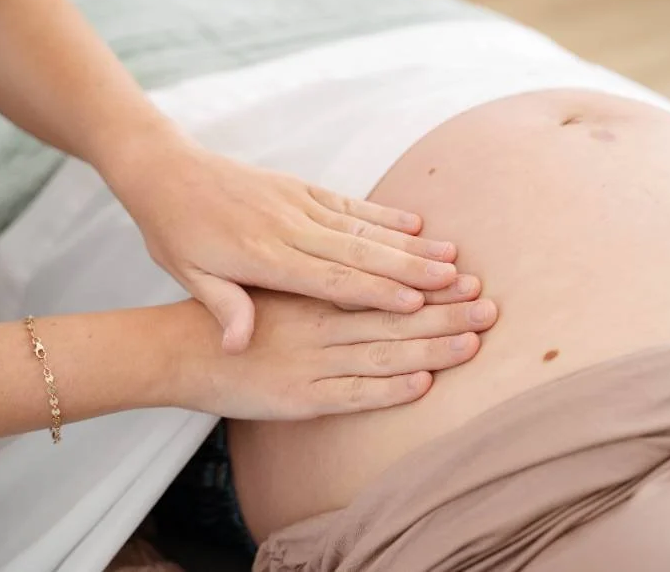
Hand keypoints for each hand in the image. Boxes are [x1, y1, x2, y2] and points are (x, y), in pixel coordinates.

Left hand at [102, 131, 460, 351]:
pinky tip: (414, 223)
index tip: (416, 304)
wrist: (165, 170)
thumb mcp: (187, 275)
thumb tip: (239, 345)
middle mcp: (288, 228)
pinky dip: (384, 214)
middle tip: (457, 282)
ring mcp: (298, 204)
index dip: (375, 292)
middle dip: (412, 269)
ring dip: (410, 243)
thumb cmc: (175, 231)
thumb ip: (222, 307)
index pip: (330, 279)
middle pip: (361, 253)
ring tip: (450, 256)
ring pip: (364, 227)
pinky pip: (350, 204)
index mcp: (262, 257)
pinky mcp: (300, 187)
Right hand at [186, 283, 497, 419]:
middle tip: (490, 304)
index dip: (426, 285)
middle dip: (445, 312)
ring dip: (431, 348)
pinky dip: (388, 390)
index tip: (465, 277)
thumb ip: (320, 279)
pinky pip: (352, 395)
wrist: (179, 349)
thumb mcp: (276, 281)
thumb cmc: (231, 312)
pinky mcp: (300, 398)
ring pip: (383, 354)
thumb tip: (367, 272)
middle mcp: (322, 326)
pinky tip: (423, 385)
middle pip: (394, 318)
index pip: (383, 288)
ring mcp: (313, 363)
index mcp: (316, 294)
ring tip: (474, 341)